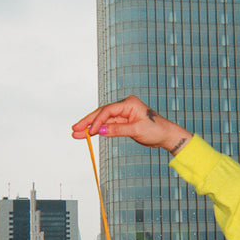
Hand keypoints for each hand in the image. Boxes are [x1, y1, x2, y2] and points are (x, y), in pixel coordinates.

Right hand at [72, 95, 191, 154]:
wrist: (166, 135)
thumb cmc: (155, 130)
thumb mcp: (137, 130)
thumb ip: (118, 130)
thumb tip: (101, 131)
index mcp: (129, 104)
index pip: (108, 111)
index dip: (97, 121)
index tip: (89, 131)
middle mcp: (124, 106)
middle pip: (101, 114)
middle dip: (88, 122)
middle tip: (74, 129)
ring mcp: (122, 114)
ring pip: (102, 120)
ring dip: (90, 128)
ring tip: (76, 134)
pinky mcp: (122, 122)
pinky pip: (107, 126)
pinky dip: (98, 130)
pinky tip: (88, 134)